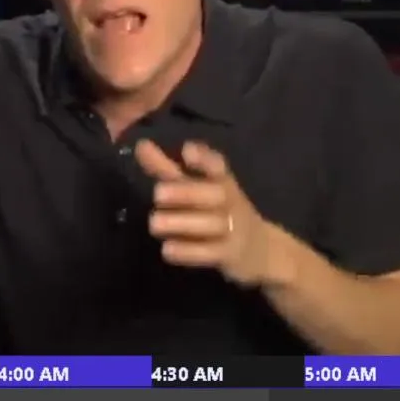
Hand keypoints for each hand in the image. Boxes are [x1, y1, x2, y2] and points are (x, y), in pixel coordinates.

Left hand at [134, 139, 272, 285]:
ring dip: (181, 223)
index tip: (187, 150)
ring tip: (154, 224)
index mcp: (222, 182)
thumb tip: (140, 145)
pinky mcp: (230, 255)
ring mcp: (233, 230)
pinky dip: (189, 252)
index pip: (218, 166)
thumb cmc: (218, 212)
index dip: (205, 158)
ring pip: (212, 225)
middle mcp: (231, 202)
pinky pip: (211, 253)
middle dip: (187, 193)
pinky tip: (167, 249)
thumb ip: (167, 169)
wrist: (259, 250)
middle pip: (216, 195)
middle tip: (157, 194)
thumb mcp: (196, 188)